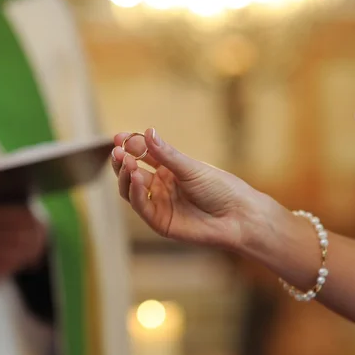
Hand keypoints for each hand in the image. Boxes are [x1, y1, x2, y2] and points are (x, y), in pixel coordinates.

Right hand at [111, 128, 276, 250]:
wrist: (238, 216)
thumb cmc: (221, 189)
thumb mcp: (191, 168)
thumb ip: (166, 154)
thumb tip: (147, 132)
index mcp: (169, 169)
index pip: (143, 155)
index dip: (130, 145)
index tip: (120, 137)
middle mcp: (161, 186)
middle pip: (132, 171)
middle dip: (122, 160)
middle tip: (117, 150)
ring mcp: (159, 204)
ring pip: (131, 189)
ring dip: (125, 175)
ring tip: (126, 162)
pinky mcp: (159, 222)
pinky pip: (141, 206)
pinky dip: (135, 191)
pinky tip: (136, 178)